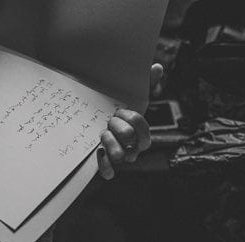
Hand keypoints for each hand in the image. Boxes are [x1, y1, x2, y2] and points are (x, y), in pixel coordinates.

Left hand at [97, 63, 162, 178]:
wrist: (88, 126)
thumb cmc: (112, 114)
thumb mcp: (128, 97)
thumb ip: (144, 83)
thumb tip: (156, 67)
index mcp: (140, 132)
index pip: (142, 125)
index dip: (130, 117)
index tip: (118, 110)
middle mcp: (132, 147)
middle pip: (129, 137)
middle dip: (116, 127)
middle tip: (107, 123)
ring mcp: (119, 157)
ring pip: (121, 155)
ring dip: (108, 142)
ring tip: (101, 135)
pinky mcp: (105, 166)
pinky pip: (109, 172)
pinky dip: (103, 163)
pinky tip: (97, 151)